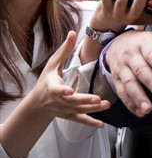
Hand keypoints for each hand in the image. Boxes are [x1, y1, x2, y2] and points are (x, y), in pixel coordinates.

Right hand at [0, 32, 110, 157]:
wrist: (39, 103)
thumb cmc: (46, 81)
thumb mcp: (52, 64)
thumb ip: (64, 49)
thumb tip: (72, 32)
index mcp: (53, 86)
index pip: (57, 89)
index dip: (63, 90)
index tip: (68, 90)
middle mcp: (59, 100)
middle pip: (72, 101)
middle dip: (84, 101)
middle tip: (97, 99)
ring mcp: (64, 109)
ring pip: (79, 111)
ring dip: (92, 109)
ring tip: (106, 105)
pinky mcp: (69, 115)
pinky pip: (80, 120)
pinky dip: (90, 123)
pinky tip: (100, 124)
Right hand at [105, 30, 151, 116]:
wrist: (118, 42)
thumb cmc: (143, 44)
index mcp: (144, 44)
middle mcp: (130, 55)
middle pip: (140, 71)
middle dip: (151, 84)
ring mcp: (121, 67)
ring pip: (129, 83)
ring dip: (138, 98)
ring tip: (148, 109)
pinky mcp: (115, 78)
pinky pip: (121, 92)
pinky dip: (130, 104)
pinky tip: (139, 112)